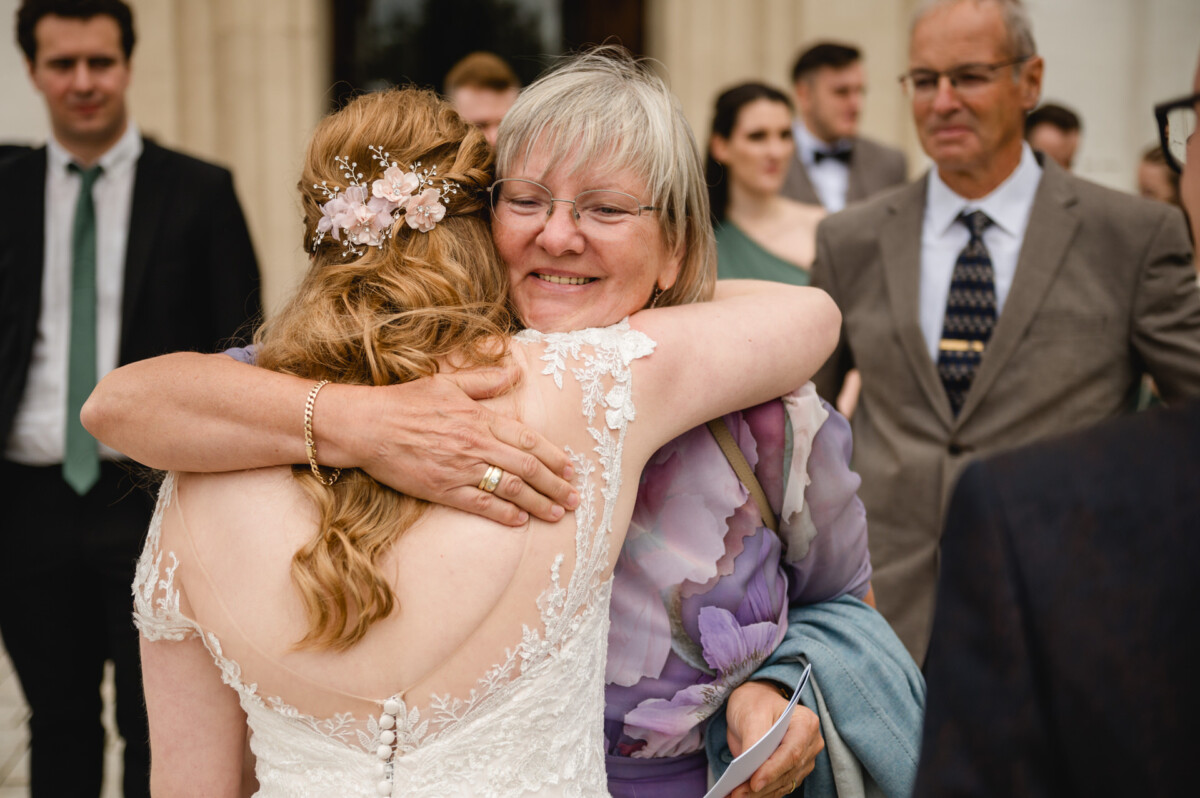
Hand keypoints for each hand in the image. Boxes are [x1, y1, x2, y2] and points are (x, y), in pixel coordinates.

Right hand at [328, 363, 577, 524]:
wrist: (367, 426)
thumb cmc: (405, 402)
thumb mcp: (447, 382)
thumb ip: (483, 380)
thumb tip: (513, 371)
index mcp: (479, 418)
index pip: (527, 439)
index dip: (552, 456)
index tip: (570, 468)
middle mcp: (475, 445)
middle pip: (527, 467)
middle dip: (555, 485)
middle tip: (574, 498)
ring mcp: (460, 469)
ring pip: (510, 489)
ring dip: (538, 503)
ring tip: (557, 513)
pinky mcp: (442, 489)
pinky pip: (480, 505)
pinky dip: (503, 514)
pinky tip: (520, 521)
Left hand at [725, 680, 822, 797]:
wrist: (755, 704)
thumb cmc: (755, 703)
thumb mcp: (751, 714)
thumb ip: (753, 740)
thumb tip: (750, 769)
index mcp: (805, 723)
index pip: (792, 752)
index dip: (773, 770)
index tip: (754, 783)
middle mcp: (810, 744)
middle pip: (788, 772)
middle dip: (762, 786)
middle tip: (736, 793)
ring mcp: (804, 760)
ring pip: (784, 784)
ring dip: (760, 794)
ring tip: (736, 796)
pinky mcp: (793, 771)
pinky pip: (779, 787)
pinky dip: (762, 794)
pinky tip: (744, 796)